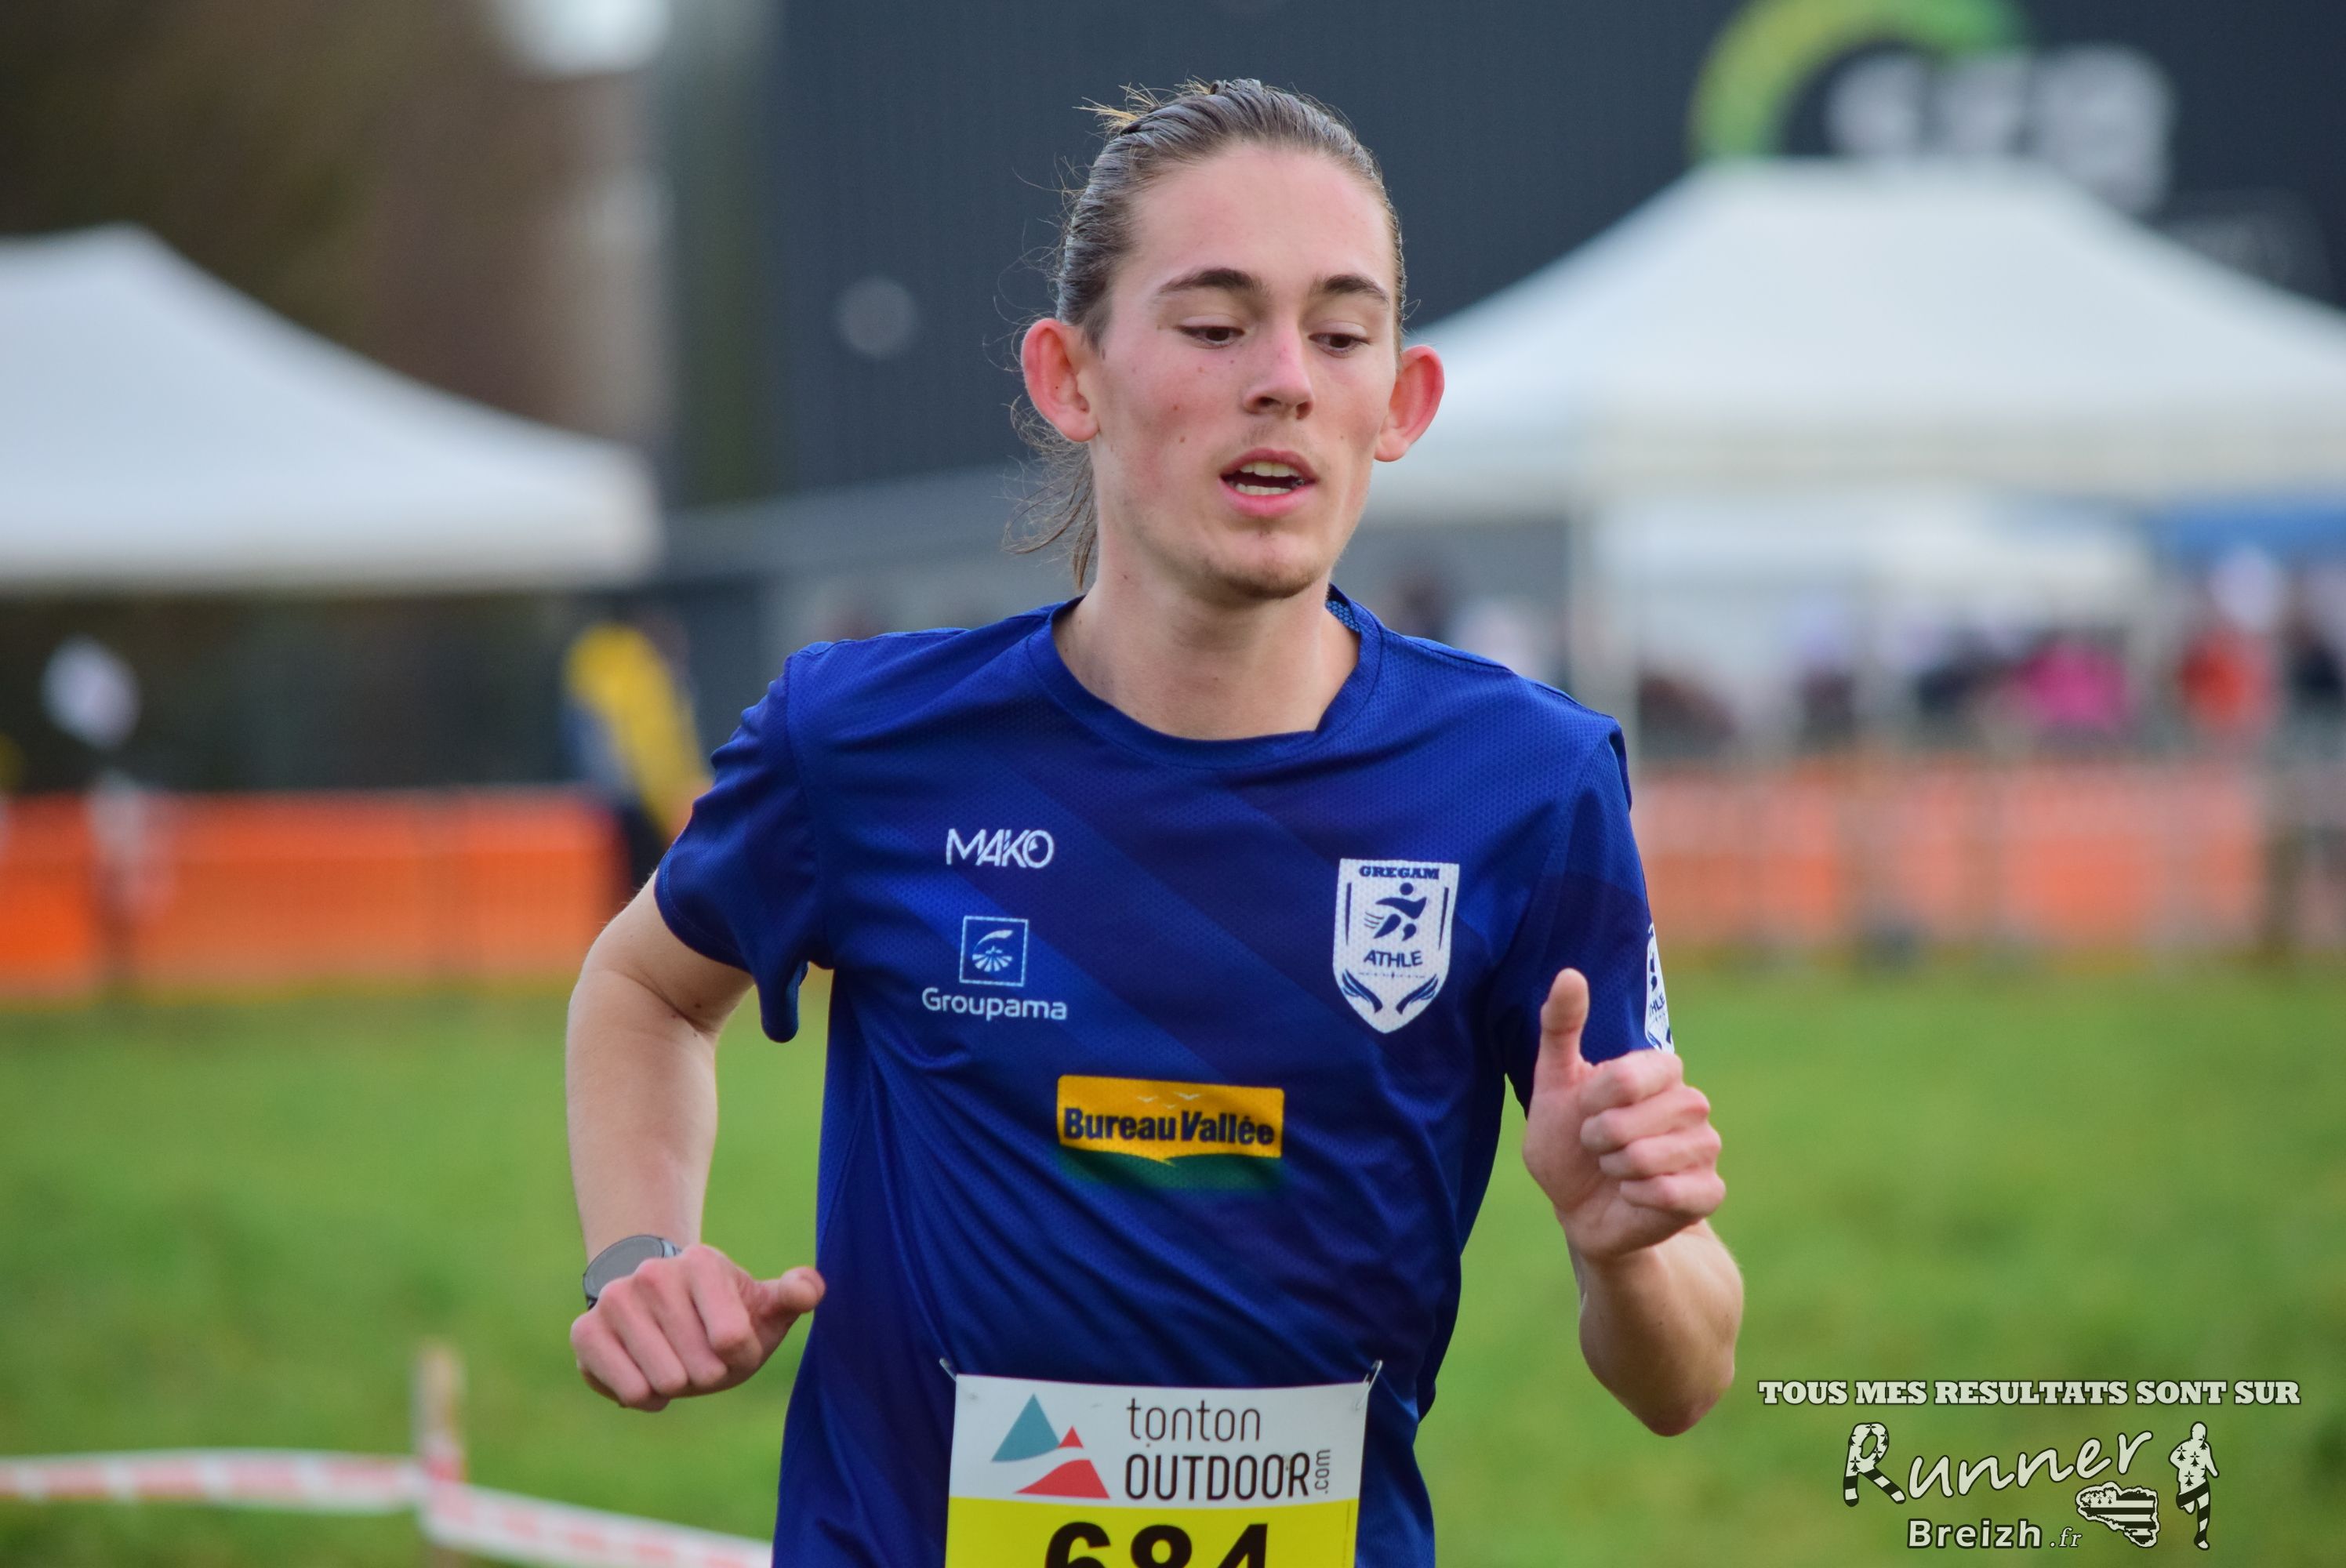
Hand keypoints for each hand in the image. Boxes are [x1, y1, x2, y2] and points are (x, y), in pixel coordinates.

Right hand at [569, 1243, 823, 1410]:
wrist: (656, 1305)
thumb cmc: (721, 1313)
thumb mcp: (764, 1304)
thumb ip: (796, 1294)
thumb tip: (810, 1289)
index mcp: (702, 1263)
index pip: (732, 1339)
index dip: (740, 1356)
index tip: (733, 1344)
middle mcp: (654, 1274)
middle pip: (700, 1367)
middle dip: (709, 1375)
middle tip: (700, 1357)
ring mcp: (615, 1300)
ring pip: (664, 1380)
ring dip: (678, 1387)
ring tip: (674, 1362)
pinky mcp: (584, 1332)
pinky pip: (629, 1391)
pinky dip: (645, 1397)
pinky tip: (646, 1375)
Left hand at [1522, 968, 1722, 1262]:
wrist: (1580, 1209)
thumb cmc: (1567, 1143)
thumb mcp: (1553, 1083)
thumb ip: (1560, 1027)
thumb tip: (1569, 972)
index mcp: (1660, 1070)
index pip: (1627, 1077)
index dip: (1594, 1101)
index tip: (1586, 1110)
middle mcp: (1692, 1102)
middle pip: (1635, 1119)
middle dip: (1599, 1139)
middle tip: (1598, 1147)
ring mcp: (1705, 1147)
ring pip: (1648, 1158)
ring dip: (1614, 1170)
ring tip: (1614, 1170)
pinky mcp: (1709, 1192)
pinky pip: (1670, 1194)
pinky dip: (1637, 1198)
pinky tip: (1633, 1196)